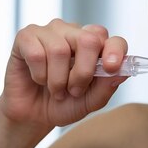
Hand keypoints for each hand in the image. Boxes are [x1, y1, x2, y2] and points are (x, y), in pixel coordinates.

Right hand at [0, 19, 127, 129]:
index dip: (114, 51)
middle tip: (74, 90)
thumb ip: (106, 86)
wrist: (33, 115)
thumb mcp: (90, 102)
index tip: (111, 67)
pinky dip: (39, 75)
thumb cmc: (64, 103)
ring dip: (58, 80)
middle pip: (89, 40)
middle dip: (83, 72)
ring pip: (60, 50)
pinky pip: (36, 53)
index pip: (112, 39)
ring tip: (56, 89)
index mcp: (94, 45)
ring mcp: (50, 32)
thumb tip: (122, 72)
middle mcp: (74, 32)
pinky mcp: (26, 37)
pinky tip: (38, 79)